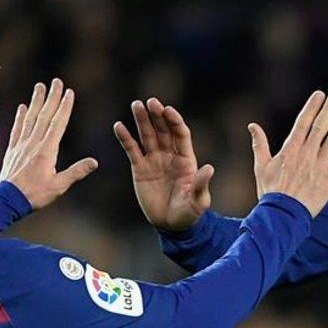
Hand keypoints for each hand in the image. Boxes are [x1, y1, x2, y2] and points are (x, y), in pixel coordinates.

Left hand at [0, 78, 98, 209]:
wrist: (8, 201)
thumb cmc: (34, 195)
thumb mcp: (59, 186)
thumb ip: (76, 172)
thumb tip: (94, 162)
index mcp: (47, 151)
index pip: (58, 124)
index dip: (65, 107)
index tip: (69, 92)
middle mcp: (34, 144)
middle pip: (45, 116)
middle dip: (52, 97)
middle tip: (56, 81)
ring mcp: (21, 145)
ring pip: (30, 118)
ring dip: (36, 101)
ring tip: (40, 87)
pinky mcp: (12, 150)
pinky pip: (17, 129)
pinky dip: (20, 117)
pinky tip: (22, 107)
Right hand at [114, 98, 214, 231]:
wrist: (170, 225)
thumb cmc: (189, 213)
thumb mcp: (198, 201)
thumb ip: (201, 185)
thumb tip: (209, 168)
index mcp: (186, 159)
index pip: (180, 134)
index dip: (175, 121)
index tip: (168, 110)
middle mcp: (170, 155)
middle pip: (163, 130)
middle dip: (157, 115)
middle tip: (150, 102)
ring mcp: (154, 160)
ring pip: (147, 135)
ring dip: (142, 120)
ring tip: (136, 105)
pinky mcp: (140, 169)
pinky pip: (132, 150)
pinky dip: (125, 138)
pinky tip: (118, 126)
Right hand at [249, 89, 327, 216]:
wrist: (282, 215)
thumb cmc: (270, 192)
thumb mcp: (260, 166)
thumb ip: (259, 144)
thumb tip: (252, 126)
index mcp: (290, 149)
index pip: (303, 122)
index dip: (312, 107)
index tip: (320, 94)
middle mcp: (306, 154)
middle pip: (320, 126)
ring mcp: (319, 166)